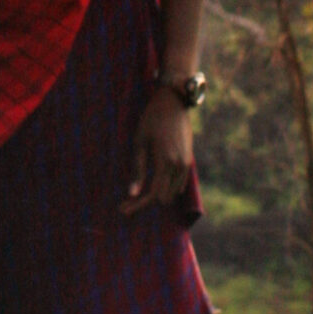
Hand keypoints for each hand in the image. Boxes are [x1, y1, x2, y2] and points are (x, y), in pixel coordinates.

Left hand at [122, 85, 194, 214]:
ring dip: (156, 196)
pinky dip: (166, 188)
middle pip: (163, 197)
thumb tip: (133, 193)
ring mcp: (186, 164)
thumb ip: (138, 169)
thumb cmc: (152, 120)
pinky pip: (178, 184)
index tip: (124, 210)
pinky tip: (151, 186)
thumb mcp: (140, 142)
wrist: (174, 104)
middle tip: (126, 203)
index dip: (138, 205)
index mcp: (166, 162)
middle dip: (145, 202)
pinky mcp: (188, 161)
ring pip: (172, 193)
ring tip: (135, 197)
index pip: (153, 194)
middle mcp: (179, 166)